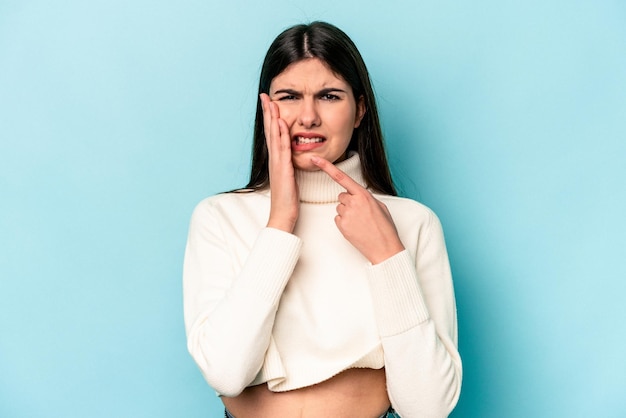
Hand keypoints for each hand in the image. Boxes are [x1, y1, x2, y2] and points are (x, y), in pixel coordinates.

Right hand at [260, 93, 298, 232]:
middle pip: (270, 131)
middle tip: (264, 95)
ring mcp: (277, 163)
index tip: (269, 102)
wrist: (283, 214)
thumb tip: (290, 154)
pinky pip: (283, 149)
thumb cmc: (287, 198)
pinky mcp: (283, 169)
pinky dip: (282, 135)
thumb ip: (288, 164)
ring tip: (271, 102)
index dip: (270, 118)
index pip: (272, 134)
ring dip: (273, 118)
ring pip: (275, 136)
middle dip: (267, 112)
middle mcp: (274, 158)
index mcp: (276, 159)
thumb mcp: (289, 176)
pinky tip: (282, 123)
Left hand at [311, 156, 404, 263]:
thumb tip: (357, 196)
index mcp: (363, 195)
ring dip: (347, 212)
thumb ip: (366, 197)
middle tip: (362, 214)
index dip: (326, 167)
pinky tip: (355, 228)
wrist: (385, 248)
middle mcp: (353, 202)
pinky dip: (345, 223)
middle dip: (349, 202)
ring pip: (339, 207)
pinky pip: (338, 219)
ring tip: (360, 222)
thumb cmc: (385, 228)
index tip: (315, 159)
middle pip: (342, 196)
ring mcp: (346, 215)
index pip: (341, 177)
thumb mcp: (380, 206)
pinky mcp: (341, 226)